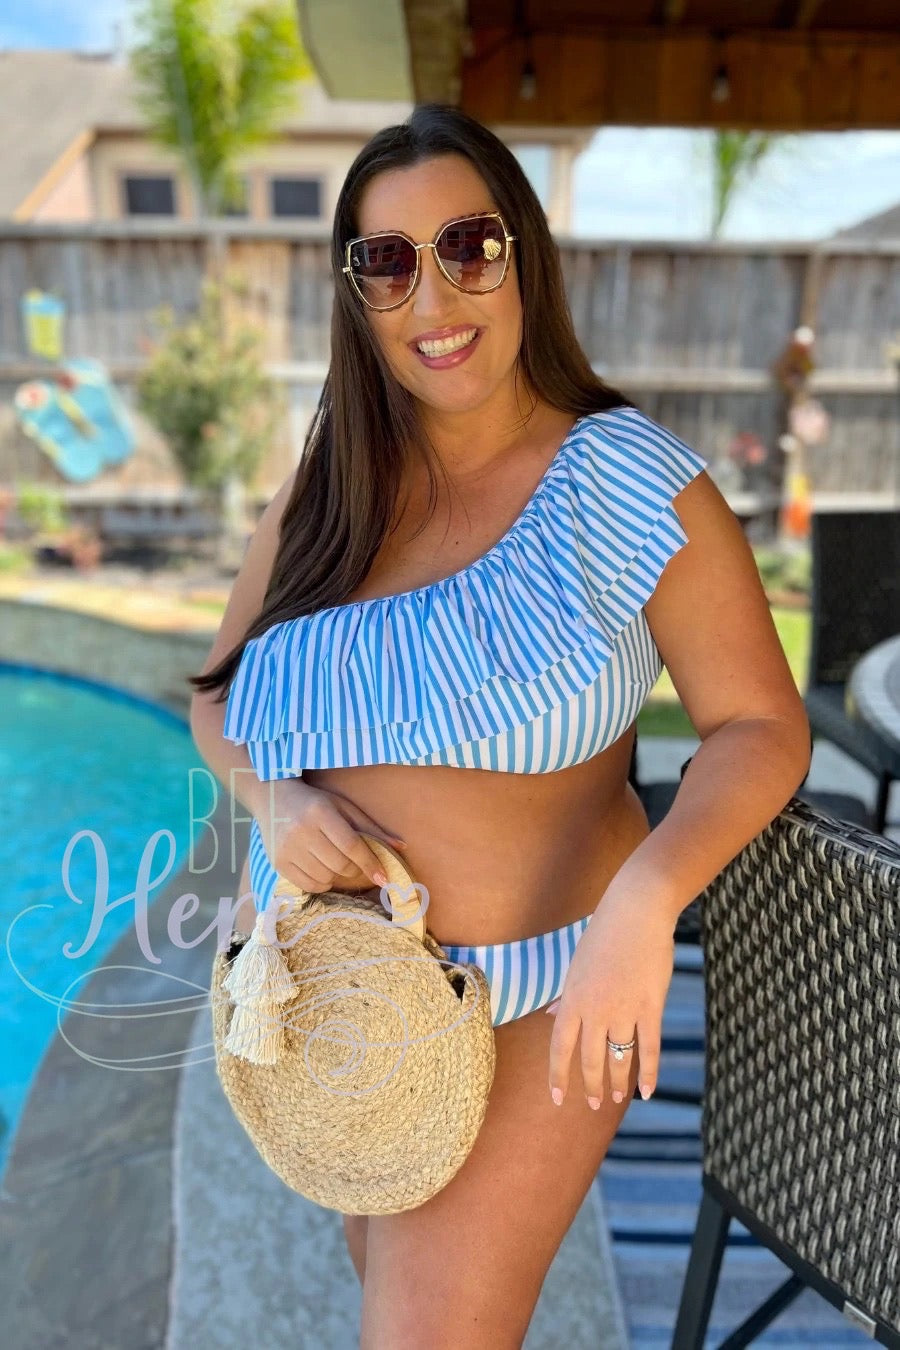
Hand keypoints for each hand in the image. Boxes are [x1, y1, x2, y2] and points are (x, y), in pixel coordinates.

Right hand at [252, 778, 407, 894]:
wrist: (272, 797)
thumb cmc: (314, 801)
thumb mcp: (343, 806)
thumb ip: (371, 827)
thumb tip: (402, 846)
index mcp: (320, 812)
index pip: (351, 846)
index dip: (370, 863)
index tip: (384, 877)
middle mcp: (301, 831)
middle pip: (340, 864)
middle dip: (356, 869)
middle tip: (358, 864)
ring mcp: (287, 849)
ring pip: (325, 877)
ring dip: (338, 875)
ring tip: (335, 861)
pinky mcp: (277, 863)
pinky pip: (309, 885)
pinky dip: (322, 882)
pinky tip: (322, 868)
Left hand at [545, 881, 675, 1109]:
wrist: (635, 913)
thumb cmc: (603, 935)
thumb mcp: (576, 965)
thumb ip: (567, 996)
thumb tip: (552, 1016)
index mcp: (572, 999)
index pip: (560, 1047)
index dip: (558, 1076)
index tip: (558, 1099)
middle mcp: (594, 1010)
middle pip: (590, 1059)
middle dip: (590, 1085)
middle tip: (593, 1104)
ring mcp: (623, 1010)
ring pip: (618, 1058)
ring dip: (617, 1082)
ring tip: (616, 1098)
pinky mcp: (650, 1007)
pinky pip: (649, 1048)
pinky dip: (648, 1072)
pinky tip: (646, 1092)